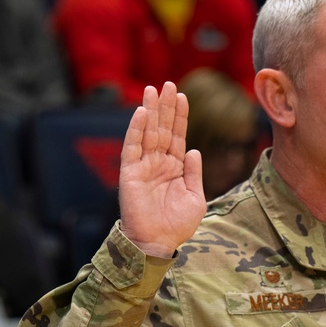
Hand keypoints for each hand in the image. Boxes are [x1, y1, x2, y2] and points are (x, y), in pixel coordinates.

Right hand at [119, 82, 205, 257]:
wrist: (158, 242)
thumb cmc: (178, 224)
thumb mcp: (195, 196)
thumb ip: (194, 173)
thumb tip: (193, 149)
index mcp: (175, 167)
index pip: (177, 135)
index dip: (180, 116)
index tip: (182, 95)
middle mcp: (158, 162)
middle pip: (162, 128)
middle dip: (164, 106)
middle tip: (166, 84)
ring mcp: (144, 166)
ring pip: (147, 132)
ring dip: (150, 111)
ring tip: (153, 89)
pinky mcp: (130, 173)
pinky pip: (132, 147)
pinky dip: (136, 130)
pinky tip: (141, 113)